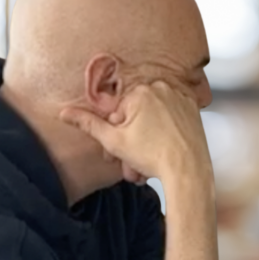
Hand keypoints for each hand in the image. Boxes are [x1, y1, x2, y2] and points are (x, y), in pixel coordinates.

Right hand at [60, 80, 210, 180]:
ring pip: (154, 117)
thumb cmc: (154, 156)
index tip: (117, 151)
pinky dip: (165, 131)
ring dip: (146, 139)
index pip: (118, 112)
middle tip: (131, 160)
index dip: (115, 135)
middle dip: (130, 139)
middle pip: (137, 114)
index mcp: (140, 91)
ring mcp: (180, 97)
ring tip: (147, 161)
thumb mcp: (113, 141)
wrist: (187, 170)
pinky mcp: (193, 108)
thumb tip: (65, 113)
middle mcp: (162, 88)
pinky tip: (163, 149)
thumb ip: (89, 124)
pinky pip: (171, 116)